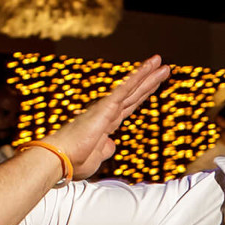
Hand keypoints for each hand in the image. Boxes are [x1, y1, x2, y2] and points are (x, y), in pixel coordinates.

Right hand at [45, 55, 172, 178]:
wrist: (61, 158)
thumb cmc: (74, 161)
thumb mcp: (96, 158)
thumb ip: (105, 149)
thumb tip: (111, 144)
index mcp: (106, 124)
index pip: (128, 106)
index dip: (141, 95)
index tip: (152, 85)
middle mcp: (107, 113)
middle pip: (134, 94)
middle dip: (149, 81)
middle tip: (163, 68)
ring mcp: (106, 108)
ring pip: (132, 87)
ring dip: (147, 74)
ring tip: (161, 62)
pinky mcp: (106, 106)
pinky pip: (125, 88)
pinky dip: (137, 75)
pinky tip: (148, 66)